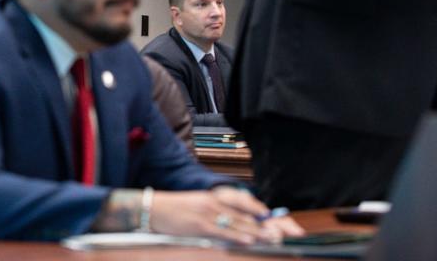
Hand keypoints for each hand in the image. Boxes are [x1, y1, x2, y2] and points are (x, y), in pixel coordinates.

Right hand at [149, 186, 304, 244]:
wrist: (154, 208)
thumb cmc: (176, 209)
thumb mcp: (199, 205)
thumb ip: (217, 211)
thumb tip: (235, 223)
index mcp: (215, 196)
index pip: (244, 201)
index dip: (260, 210)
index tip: (275, 219)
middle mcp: (214, 202)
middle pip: (245, 214)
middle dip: (264, 225)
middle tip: (282, 233)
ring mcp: (208, 213)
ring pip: (238, 223)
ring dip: (257, 232)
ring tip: (272, 238)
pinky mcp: (200, 225)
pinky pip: (222, 231)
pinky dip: (237, 236)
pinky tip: (249, 240)